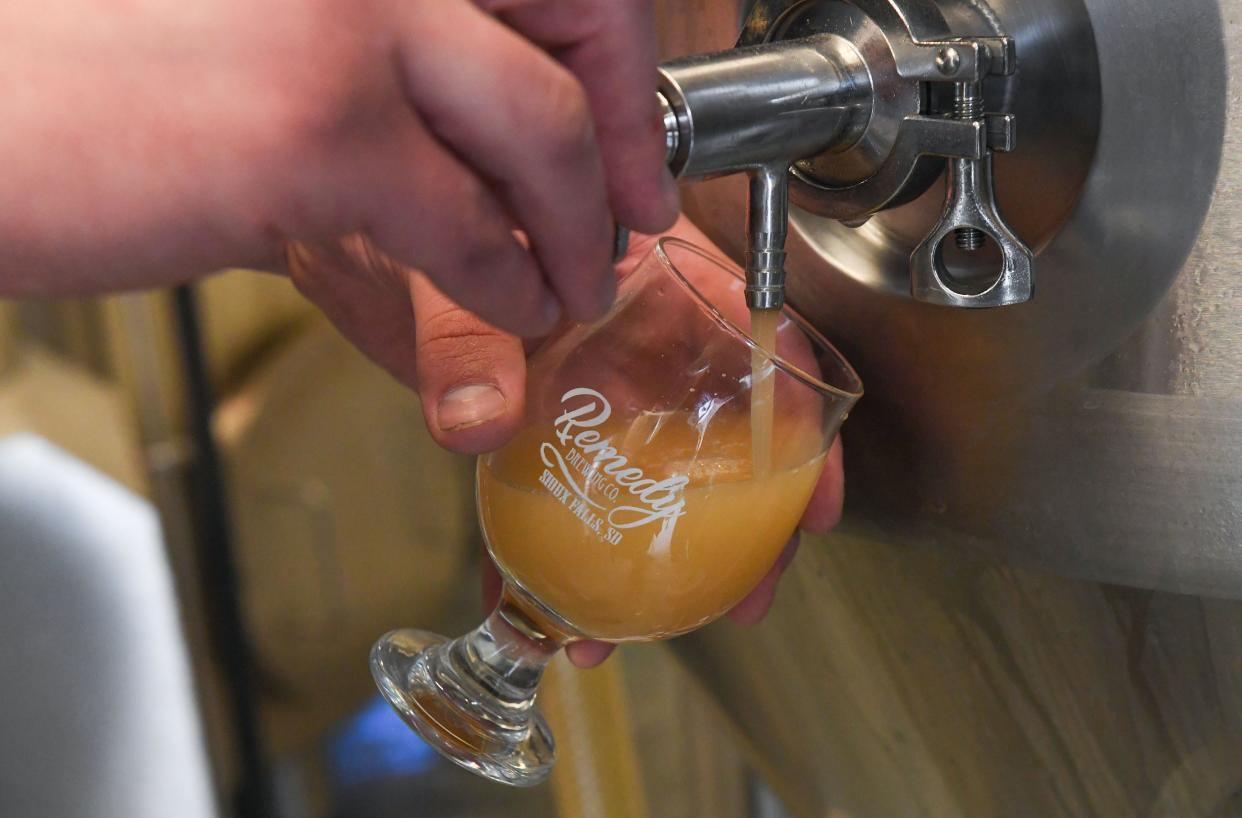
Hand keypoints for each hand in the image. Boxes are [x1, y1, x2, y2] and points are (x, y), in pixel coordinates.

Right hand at [0, 0, 676, 334]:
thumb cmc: (87, 74)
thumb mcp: (260, 25)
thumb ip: (381, 66)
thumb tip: (474, 140)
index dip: (616, 53)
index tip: (631, 133)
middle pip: (585, 9)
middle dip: (626, 133)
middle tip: (635, 213)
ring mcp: (348, 22)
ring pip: (546, 132)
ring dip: (581, 230)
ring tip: (576, 283)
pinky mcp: (317, 133)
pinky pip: (473, 228)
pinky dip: (510, 284)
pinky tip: (512, 307)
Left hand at [288, 216, 845, 667]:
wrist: (350, 225)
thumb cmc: (413, 199)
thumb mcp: (450, 257)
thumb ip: (463, 332)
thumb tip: (484, 418)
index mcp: (647, 274)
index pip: (757, 344)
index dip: (800, 426)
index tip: (813, 500)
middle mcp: (631, 334)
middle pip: (720, 432)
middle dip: (742, 522)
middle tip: (747, 593)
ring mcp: (587, 384)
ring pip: (649, 475)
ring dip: (654, 553)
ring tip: (644, 621)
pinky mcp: (535, 421)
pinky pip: (563, 493)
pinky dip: (554, 553)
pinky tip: (541, 602)